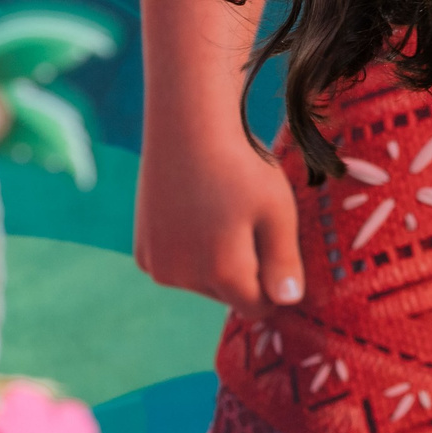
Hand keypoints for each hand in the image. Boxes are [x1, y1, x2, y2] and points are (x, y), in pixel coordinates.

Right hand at [135, 131, 305, 315]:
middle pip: (228, 294)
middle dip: (243, 269)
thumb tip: (288, 301)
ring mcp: (159, 266)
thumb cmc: (241, 165)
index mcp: (223, 273)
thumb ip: (284, 262)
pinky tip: (193, 213)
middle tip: (246, 218)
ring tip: (219, 211)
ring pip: (201, 282)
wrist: (187, 126)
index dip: (273, 281)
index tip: (275, 246)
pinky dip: (188, 250)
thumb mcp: (277, 211)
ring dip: (214, 260)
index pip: (257, 305)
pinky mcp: (143, 252)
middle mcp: (185, 278)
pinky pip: (177, 266)